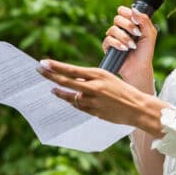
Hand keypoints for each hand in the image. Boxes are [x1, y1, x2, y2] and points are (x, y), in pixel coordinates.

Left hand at [37, 58, 166, 133]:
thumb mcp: (108, 78)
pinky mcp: (93, 112)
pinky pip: (78, 107)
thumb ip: (90, 80)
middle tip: (39, 71)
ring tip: (51, 89)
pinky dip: (73, 102)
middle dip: (50, 76)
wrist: (137, 107)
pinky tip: (68, 99)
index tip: (43, 62)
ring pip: (70, 96)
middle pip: (66, 81)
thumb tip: (73, 82)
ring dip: (60, 92)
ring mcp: (92, 101)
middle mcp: (93, 87)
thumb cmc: (123, 90)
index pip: (71, 69)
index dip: (56, 66)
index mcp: (98, 74)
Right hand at [101, 6, 157, 88]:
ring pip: (113, 29)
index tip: (136, 21)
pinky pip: (108, 39)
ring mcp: (113, 37)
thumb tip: (133, 9)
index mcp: (130, 23)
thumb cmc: (145, 51)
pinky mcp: (108, 46)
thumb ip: (144, 20)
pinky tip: (124, 49)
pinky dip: (117, 43)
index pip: (123, 11)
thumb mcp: (150, 34)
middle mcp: (121, 29)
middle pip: (117, 18)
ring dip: (124, 37)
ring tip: (132, 46)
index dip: (128, 13)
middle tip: (137, 34)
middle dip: (128, 26)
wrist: (140, 67)